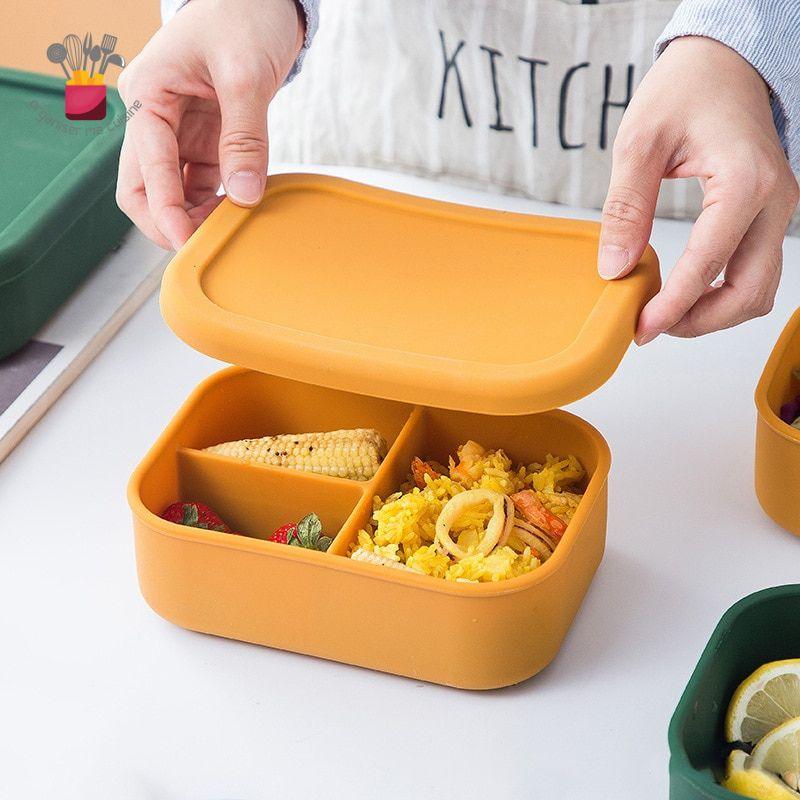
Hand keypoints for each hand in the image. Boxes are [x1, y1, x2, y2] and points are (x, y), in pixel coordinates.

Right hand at [116, 0, 303, 248]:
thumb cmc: (243, 16)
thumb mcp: (245, 75)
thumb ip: (245, 137)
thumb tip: (246, 195)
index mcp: (147, 96)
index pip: (145, 167)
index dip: (163, 211)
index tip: (186, 243)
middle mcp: (154, 118)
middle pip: (142, 188)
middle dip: (167, 222)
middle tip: (201, 248)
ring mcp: (178, 132)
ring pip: (172, 192)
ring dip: (194, 217)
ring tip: (227, 233)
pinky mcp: (204, 140)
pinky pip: (201, 183)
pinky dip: (215, 203)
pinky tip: (237, 213)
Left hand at [599, 36, 798, 342]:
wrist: (721, 62)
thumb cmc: (683, 90)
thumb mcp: (638, 143)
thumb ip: (626, 208)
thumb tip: (615, 269)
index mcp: (745, 182)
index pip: (708, 265)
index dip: (672, 307)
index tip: (640, 329)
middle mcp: (774, 201)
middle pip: (749, 292)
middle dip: (700, 321)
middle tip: (652, 327)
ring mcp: (778, 209)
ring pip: (760, 288)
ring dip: (715, 312)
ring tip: (665, 312)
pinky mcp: (770, 213)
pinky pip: (756, 270)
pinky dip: (724, 291)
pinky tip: (686, 290)